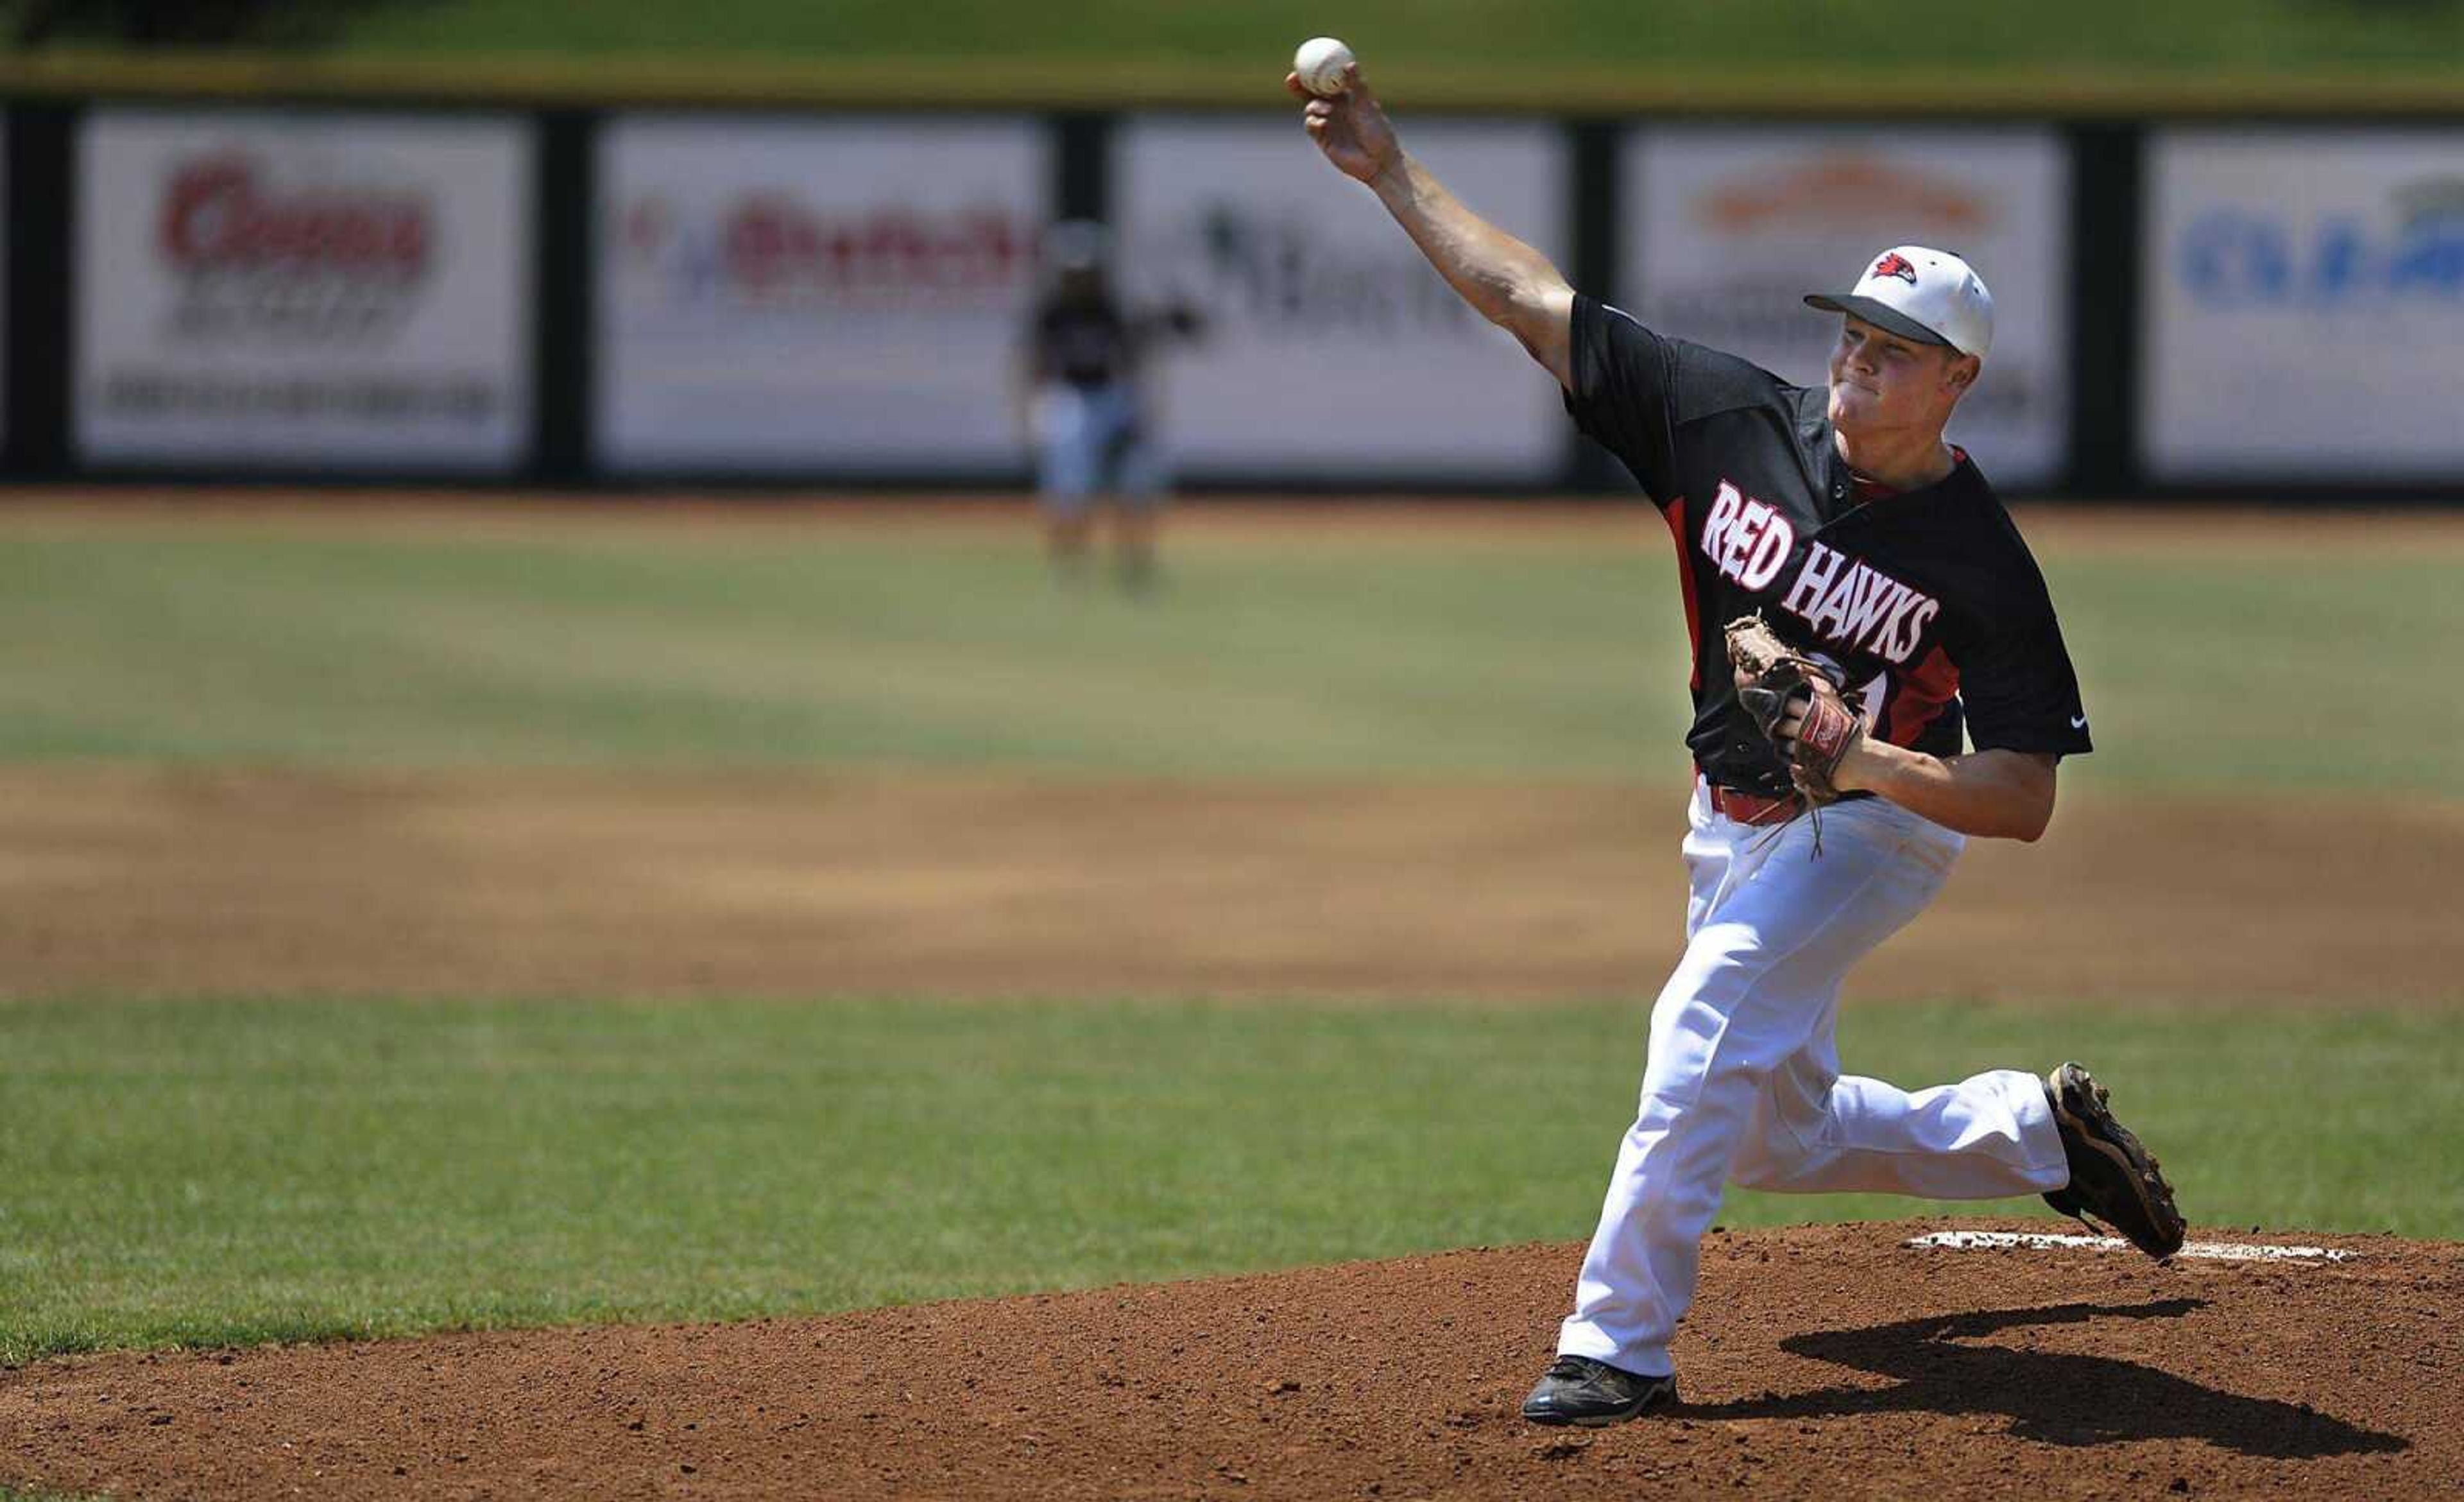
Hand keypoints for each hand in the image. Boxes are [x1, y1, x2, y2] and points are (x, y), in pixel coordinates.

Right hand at [1287, 64, 1399, 185]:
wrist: (1378, 160)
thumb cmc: (1378, 131)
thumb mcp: (1367, 105)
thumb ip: (1357, 85)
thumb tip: (1349, 64)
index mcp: (1344, 97)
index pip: (1324, 81)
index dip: (1312, 72)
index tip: (1304, 62)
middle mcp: (1334, 109)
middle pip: (1310, 94)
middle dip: (1298, 86)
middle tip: (1292, 78)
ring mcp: (1327, 124)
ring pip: (1309, 109)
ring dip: (1313, 106)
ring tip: (1327, 111)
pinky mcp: (1323, 140)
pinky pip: (1311, 127)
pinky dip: (1313, 122)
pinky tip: (1322, 123)